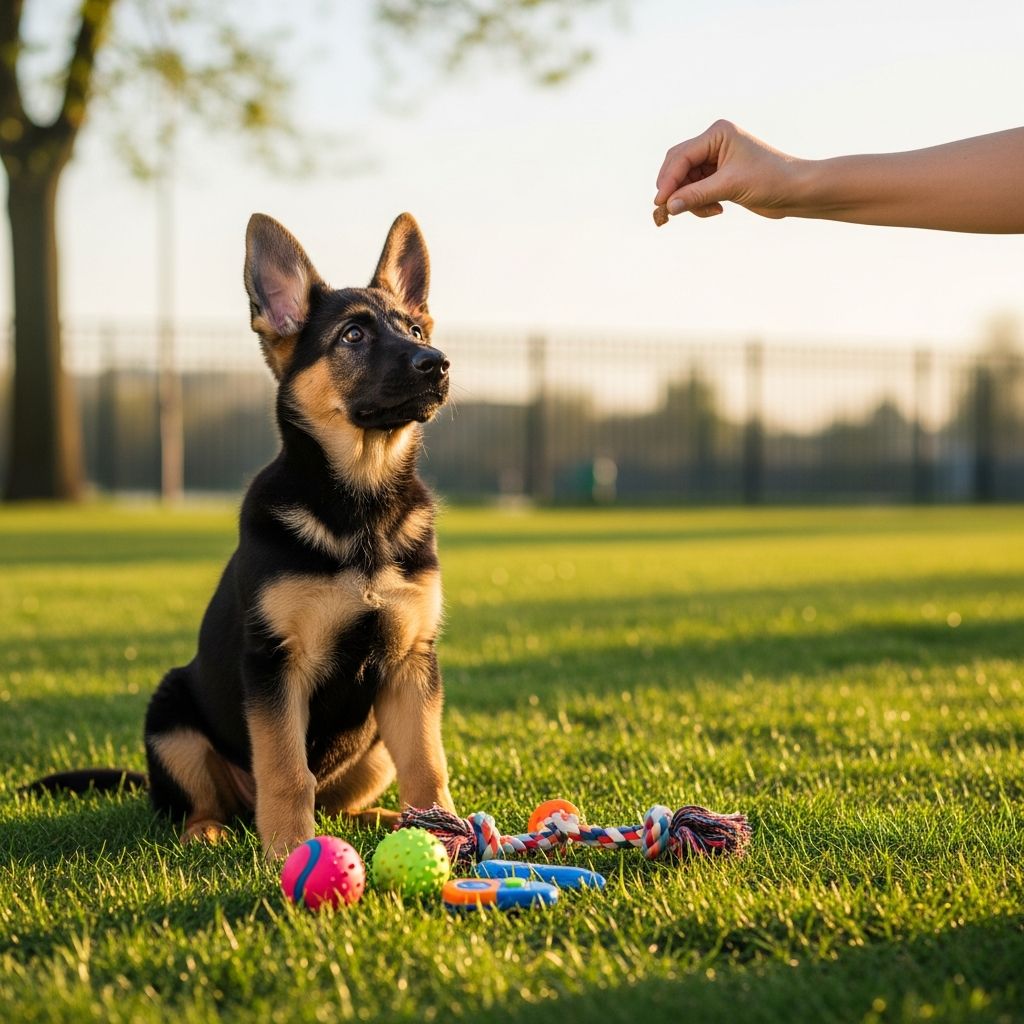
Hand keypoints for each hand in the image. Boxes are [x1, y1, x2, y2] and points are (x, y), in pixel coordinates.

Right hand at [654, 119, 805, 221]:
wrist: (796, 191)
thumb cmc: (770, 180)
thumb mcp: (730, 187)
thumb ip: (696, 196)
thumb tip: (669, 207)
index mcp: (717, 134)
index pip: (682, 156)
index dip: (668, 180)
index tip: (660, 203)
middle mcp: (714, 143)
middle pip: (678, 166)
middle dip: (675, 189)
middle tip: (669, 211)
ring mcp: (716, 160)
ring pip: (686, 182)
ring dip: (690, 200)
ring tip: (709, 211)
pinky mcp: (719, 177)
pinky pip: (696, 191)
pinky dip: (700, 204)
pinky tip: (717, 210)